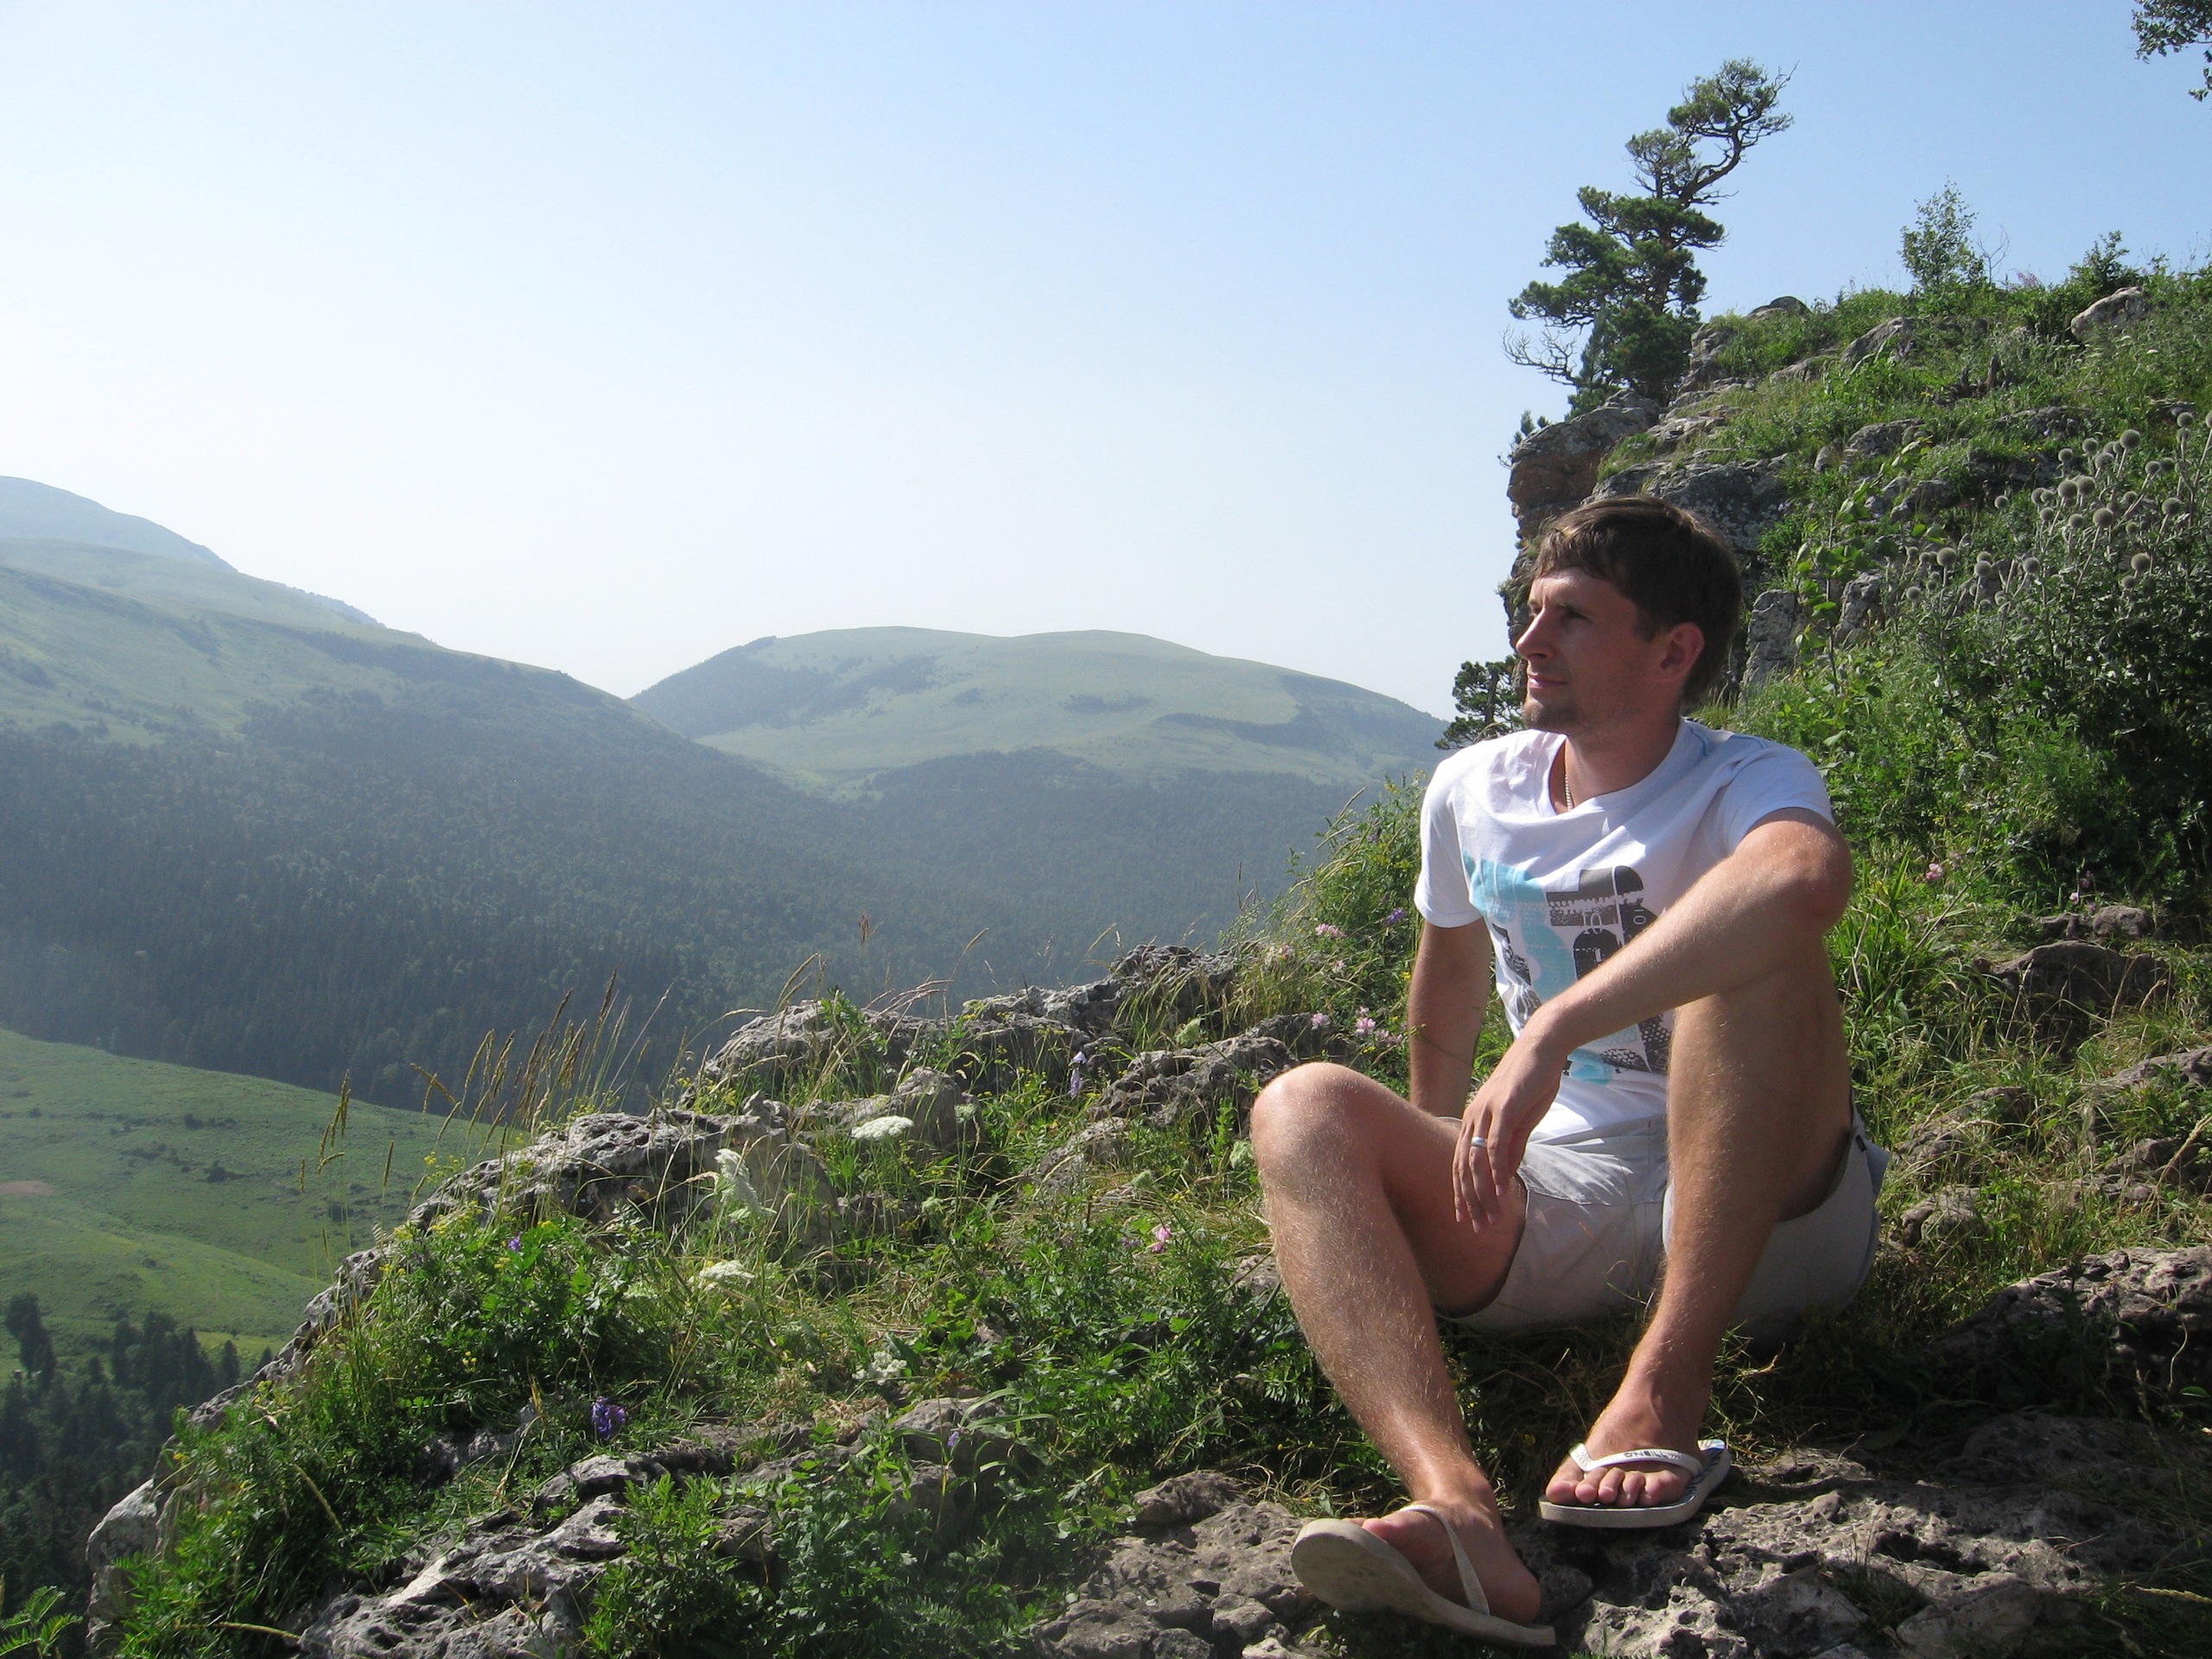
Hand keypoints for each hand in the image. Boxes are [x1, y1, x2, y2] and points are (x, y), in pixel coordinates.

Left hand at [1453, 1026, 1566, 1229]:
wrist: (1541, 1050)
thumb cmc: (1530, 1085)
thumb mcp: (1519, 1122)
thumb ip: (1510, 1149)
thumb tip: (1503, 1178)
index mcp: (1472, 1121)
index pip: (1459, 1164)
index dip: (1460, 1194)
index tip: (1465, 1220)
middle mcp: (1472, 1118)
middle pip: (1463, 1167)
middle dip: (1470, 1202)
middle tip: (1478, 1229)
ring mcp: (1486, 1112)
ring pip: (1477, 1160)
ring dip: (1484, 1192)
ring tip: (1492, 1217)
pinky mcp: (1503, 1107)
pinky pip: (1496, 1143)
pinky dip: (1496, 1169)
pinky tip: (1501, 1189)